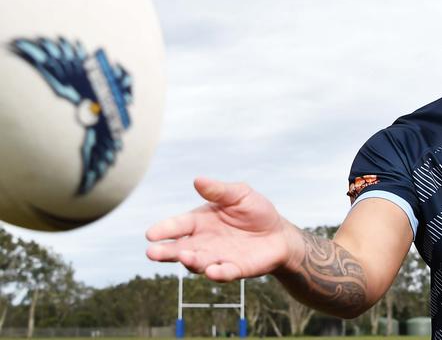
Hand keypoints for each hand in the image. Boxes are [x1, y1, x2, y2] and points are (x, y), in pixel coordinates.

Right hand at [146, 178, 301, 281]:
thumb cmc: (256, 211)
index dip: (164, 229)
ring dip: (190, 261)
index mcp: (201, 221)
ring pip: (198, 263)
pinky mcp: (234, 269)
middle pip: (180, 248)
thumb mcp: (239, 194)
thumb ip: (219, 190)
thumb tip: (197, 180)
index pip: (178, 225)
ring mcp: (217, 257)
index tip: (150, 234)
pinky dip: (218, 273)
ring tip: (185, 257)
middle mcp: (204, 242)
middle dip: (166, 251)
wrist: (279, 234)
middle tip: (152, 252)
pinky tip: (213, 271)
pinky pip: (224, 273)